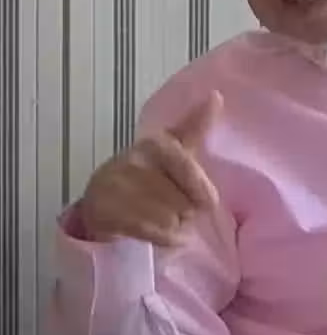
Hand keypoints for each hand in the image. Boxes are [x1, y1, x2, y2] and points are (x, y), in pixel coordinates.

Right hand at [79, 91, 222, 243]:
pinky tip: (154, 232)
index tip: (206, 202)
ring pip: (170, 219)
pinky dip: (160, 239)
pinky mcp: (107, 211)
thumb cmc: (147, 176)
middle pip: (185, 202)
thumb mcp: (172, 149)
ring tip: (162, 221)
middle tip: (174, 209)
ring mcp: (117, 186)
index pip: (188, 168)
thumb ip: (194, 126)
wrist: (101, 202)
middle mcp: (134, 160)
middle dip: (186, 213)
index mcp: (155, 144)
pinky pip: (152, 232)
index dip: (200, 190)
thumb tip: (216, 95)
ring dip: (174, 228)